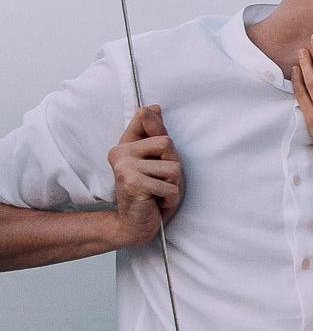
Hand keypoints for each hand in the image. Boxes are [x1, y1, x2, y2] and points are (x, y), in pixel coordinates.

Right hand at [107, 106, 181, 246]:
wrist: (134, 224)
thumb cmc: (151, 191)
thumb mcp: (157, 160)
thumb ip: (154, 134)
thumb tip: (153, 107)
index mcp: (125, 144)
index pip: (146, 118)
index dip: (159, 129)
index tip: (154, 150)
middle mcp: (120, 152)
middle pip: (168, 143)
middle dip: (173, 166)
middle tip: (160, 181)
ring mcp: (124, 167)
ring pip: (173, 168)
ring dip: (173, 186)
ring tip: (159, 193)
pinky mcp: (132, 184)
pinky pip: (170, 187)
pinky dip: (170, 198)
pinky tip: (157, 202)